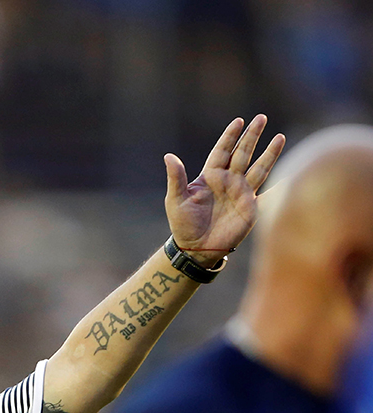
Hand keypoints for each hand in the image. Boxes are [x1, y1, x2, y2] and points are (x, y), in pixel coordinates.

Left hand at [164, 115, 284, 260]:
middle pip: (243, 153)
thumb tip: (168, 156)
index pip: (222, 150)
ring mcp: (241, 192)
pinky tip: (291, 173)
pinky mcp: (250, 207)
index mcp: (210, 176)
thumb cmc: (183, 224)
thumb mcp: (176, 200)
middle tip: (261, 118)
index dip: (230, 136)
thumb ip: (176, 178)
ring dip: (270, 153)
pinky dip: (279, 183)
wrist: (196, 248)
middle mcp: (228, 181)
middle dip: (252, 136)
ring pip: (259, 168)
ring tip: (280, 136)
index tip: (238, 121)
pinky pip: (267, 192)